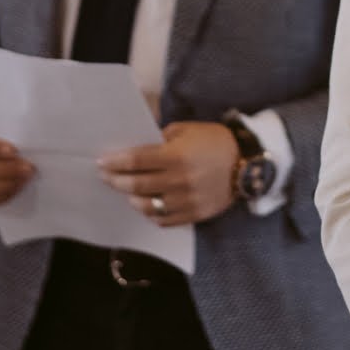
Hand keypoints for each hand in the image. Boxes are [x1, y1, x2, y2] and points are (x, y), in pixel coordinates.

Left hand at [99, 121, 238, 225]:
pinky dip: (151, 213)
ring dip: (132, 199)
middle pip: (137, 185)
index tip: (102, 163)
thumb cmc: (215, 140)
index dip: (115, 162)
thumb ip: (162, 137)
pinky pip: (164, 220)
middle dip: (116, 181)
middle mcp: (179, 181)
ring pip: (147, 206)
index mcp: (176, 156)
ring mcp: (186, 201)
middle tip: (106, 177)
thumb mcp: (188, 129)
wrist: (247, 162)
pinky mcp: (194, 215)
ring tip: (127, 192)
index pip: (136, 161)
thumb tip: (140, 146)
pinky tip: (147, 204)